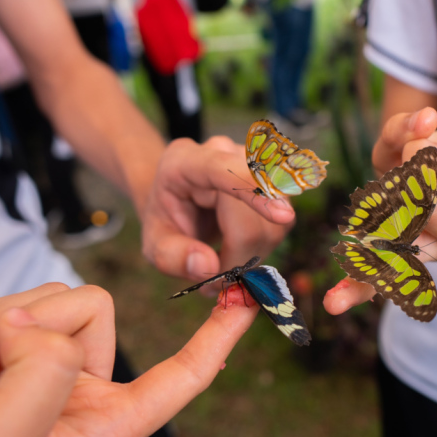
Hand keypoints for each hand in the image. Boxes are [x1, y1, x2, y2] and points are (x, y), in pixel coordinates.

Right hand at [0, 282, 257, 436]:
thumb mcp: (8, 436)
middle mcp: (92, 392)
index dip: (219, 337)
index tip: (248, 299)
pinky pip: (20, 305)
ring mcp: (57, 369)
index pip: (184, 375)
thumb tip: (39, 322)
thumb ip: (45, 370)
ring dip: (1, 328)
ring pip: (55, 301)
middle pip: (98, 311)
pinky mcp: (25, 351)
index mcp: (112, 426)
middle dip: (38, 323)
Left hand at [142, 136, 294, 281]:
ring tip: (223, 263)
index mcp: (186, 161)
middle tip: (214, 282)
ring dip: (250, 256)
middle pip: (251, 217)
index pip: (225, 170)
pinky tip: (239, 251)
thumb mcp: (154, 241)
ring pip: (272, 226)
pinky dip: (260, 250)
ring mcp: (255, 167)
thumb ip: (172, 255)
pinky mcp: (273, 186)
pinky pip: (279, 229)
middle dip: (237, 258)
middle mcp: (226, 153)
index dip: (254, 193)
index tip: (282, 217)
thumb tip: (209, 267)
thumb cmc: (167, 218)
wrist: (180, 201)